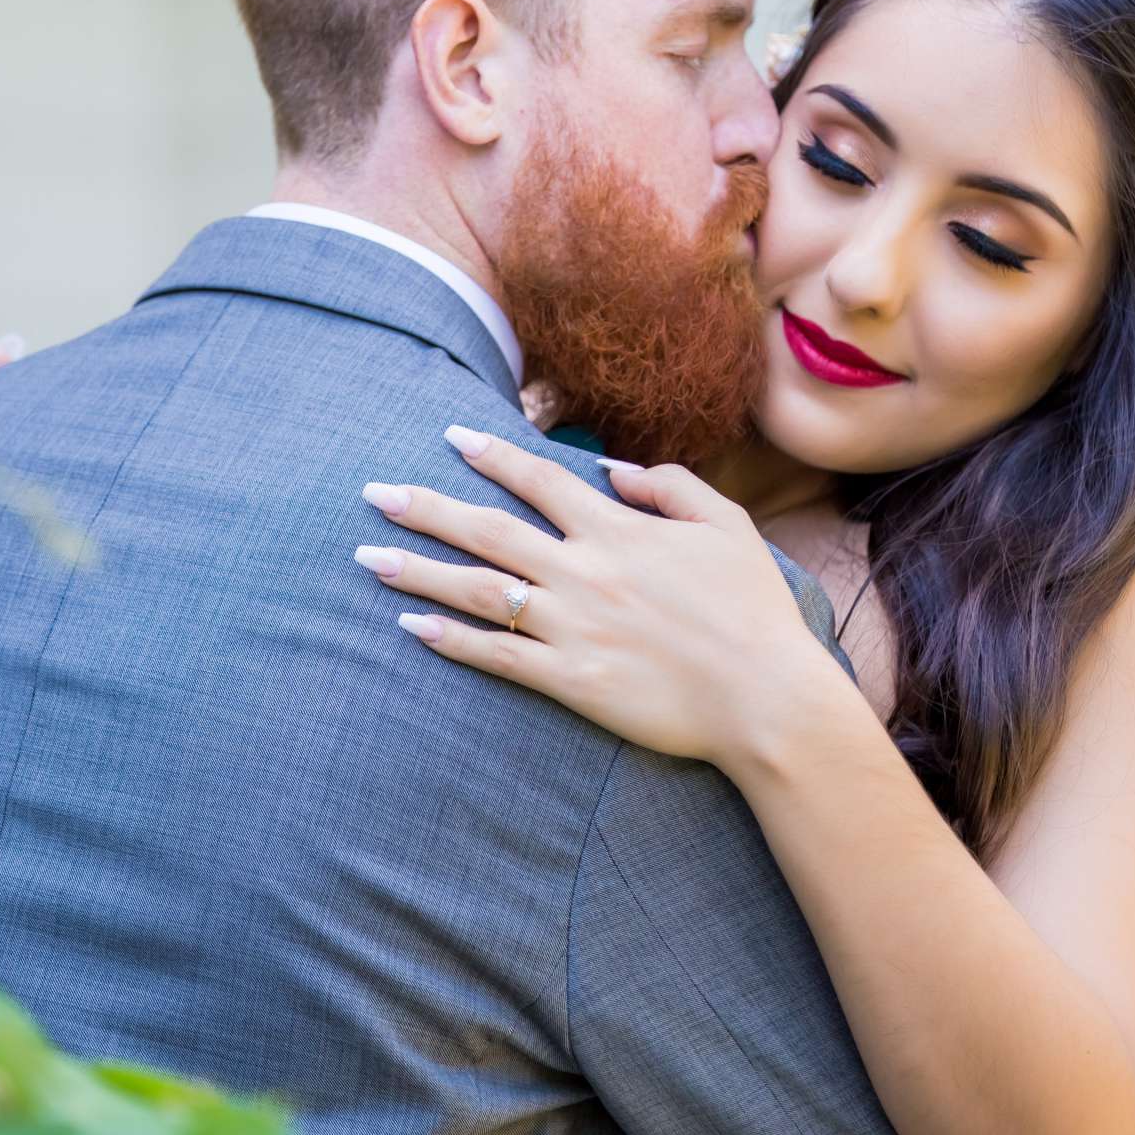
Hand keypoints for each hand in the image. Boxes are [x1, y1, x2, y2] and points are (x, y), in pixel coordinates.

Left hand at [355, 425, 856, 775]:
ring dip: (419, 571)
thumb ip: (669, 486)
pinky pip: (498, 656)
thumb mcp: (726, 526)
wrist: (766, 697)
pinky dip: (451, 641)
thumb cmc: (754, 611)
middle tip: (371, 493)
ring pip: (478, 589)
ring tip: (368, 557)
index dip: (492, 455)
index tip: (450, 437)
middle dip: (425, 508)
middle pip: (488, 530)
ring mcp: (572, 627)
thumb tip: (613, 470)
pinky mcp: (571, 680)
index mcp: (619, 530)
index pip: (540, 479)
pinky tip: (411, 627)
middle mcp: (584, 571)